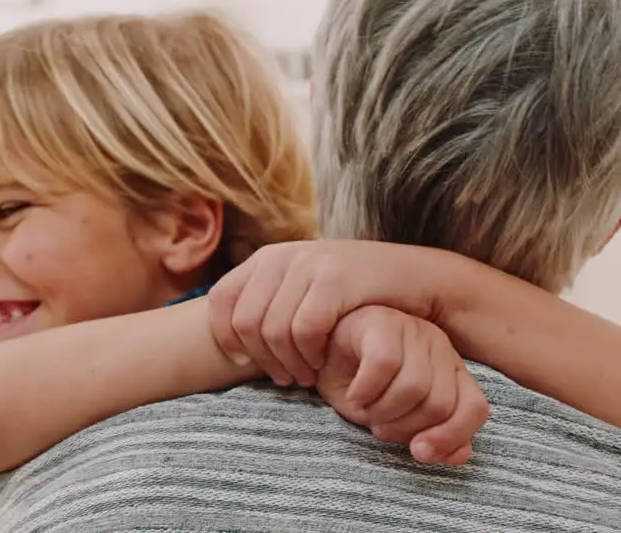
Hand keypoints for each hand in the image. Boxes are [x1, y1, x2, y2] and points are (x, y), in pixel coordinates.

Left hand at [207, 240, 455, 387]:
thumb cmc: (354, 296)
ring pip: (272, 329)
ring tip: (303, 377)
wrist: (414, 278)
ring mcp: (308, 265)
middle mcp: (282, 256)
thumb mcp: (303, 292)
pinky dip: (309, 354)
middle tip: (283, 379)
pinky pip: (304, 329)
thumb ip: (270, 305)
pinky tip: (321, 365)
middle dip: (260, 358)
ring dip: (287, 362)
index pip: (222, 299)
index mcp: (267, 258)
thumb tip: (228, 339)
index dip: (225, 336)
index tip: (245, 364)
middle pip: (244, 319)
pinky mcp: (335, 280)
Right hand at [318, 306, 489, 465]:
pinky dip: (366, 390)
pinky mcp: (380, 320)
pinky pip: (384, 364)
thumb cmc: (355, 384)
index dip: (450, 436)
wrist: (315, 355)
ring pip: (414, 387)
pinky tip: (353, 394)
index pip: (473, 408)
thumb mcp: (393, 418)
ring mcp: (411, 328)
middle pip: (440, 403)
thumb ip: (429, 435)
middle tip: (377, 426)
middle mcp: (437, 344)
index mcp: (449, 368)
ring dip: (382, 411)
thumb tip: (460, 456)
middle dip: (404, 427)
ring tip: (363, 409)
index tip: (418, 453)